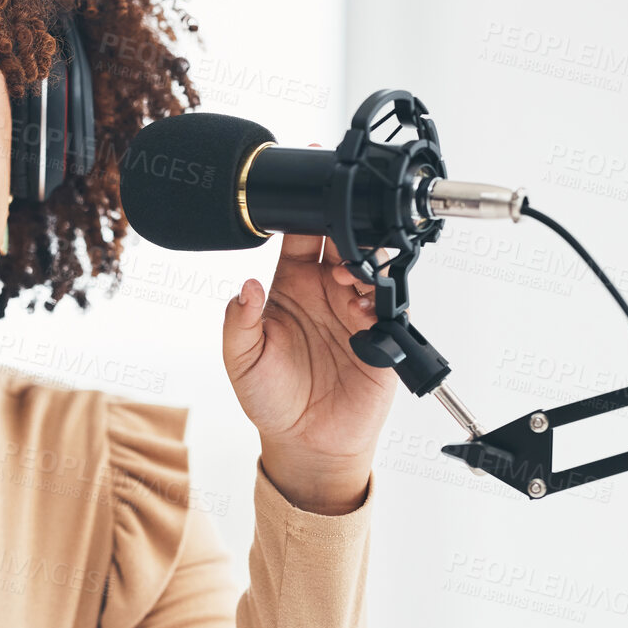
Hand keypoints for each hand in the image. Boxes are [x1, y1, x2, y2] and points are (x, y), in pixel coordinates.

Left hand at [220, 143, 398, 513]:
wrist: (306, 442)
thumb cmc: (270, 398)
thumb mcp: (241, 361)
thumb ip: (239, 323)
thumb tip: (243, 287)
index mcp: (290, 285)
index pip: (300, 234)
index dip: (303, 208)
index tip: (307, 185)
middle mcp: (325, 290)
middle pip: (341, 239)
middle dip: (346, 224)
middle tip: (343, 223)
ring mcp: (355, 309)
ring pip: (369, 265)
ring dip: (365, 258)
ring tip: (352, 270)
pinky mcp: (380, 334)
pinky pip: (389, 304)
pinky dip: (382, 295)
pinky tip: (367, 299)